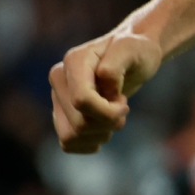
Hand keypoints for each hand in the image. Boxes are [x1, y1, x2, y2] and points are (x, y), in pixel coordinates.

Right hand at [50, 30, 162, 152]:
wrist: (133, 58)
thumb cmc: (135, 52)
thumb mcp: (133, 50)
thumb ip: (117, 62)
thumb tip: (103, 77)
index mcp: (74, 61)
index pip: (81, 100)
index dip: (107, 111)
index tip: (124, 103)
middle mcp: (59, 80)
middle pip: (79, 123)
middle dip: (108, 122)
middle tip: (122, 108)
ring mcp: (58, 99)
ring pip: (72, 136)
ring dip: (101, 134)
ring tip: (114, 118)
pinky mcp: (61, 116)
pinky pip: (69, 144)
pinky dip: (91, 142)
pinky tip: (104, 128)